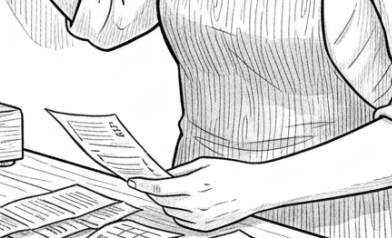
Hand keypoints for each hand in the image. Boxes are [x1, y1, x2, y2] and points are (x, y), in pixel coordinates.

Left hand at [129, 158, 278, 231]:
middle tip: (155, 184)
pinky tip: (189, 202)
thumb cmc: (233, 172)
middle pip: (162, 201)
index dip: (143, 185)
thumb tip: (163, 176)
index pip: (159, 188)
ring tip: (180, 191)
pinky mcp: (205, 229)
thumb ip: (180, 170)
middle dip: (155, 192)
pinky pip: (183, 221)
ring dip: (168, 202)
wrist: (257, 189)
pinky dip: (180, 212)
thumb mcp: (205, 162)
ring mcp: (200, 219)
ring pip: (171, 212)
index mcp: (195, 185)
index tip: (133, 181)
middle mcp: (195, 205)